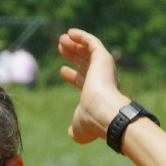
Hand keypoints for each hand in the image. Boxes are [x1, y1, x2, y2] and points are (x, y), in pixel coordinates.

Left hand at [58, 29, 129, 143]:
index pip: (85, 81)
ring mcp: (104, 68)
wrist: (105, 113)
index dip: (73, 75)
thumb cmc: (92, 121)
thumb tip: (71, 133)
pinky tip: (70, 32)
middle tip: (61, 48)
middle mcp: (104, 80)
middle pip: (86, 64)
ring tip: (61, 39)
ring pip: (88, 52)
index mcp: (99, 94)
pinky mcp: (103, 58)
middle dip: (73, 56)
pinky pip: (92, 42)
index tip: (61, 70)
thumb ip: (76, 129)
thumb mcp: (80, 129)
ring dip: (75, 45)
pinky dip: (82, 36)